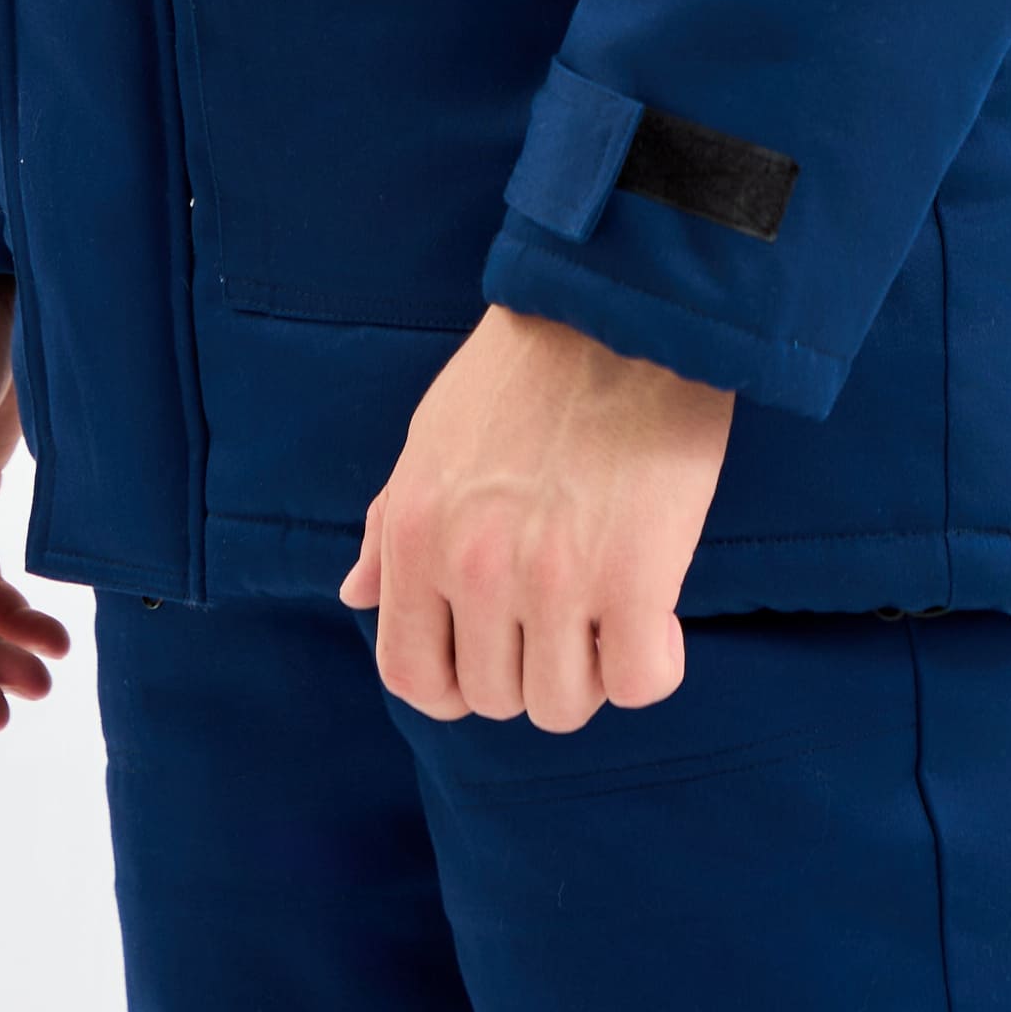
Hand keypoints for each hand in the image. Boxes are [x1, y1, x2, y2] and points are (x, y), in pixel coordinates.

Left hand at [341, 303, 733, 733]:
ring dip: (590, 671)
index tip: (491, 657)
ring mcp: (556, 580)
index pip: (411, 676)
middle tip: (564, 612)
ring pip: (563, 704)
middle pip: (495, 697)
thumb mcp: (431, 436)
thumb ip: (391, 525)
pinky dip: (652, 664)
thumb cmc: (525, 367)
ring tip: (609, 609)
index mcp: (420, 535)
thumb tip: (354, 595)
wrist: (619, 307)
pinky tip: (656, 615)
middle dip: (528, 667)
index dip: (451, 685)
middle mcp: (477, 569)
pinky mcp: (637, 578)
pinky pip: (639, 683)